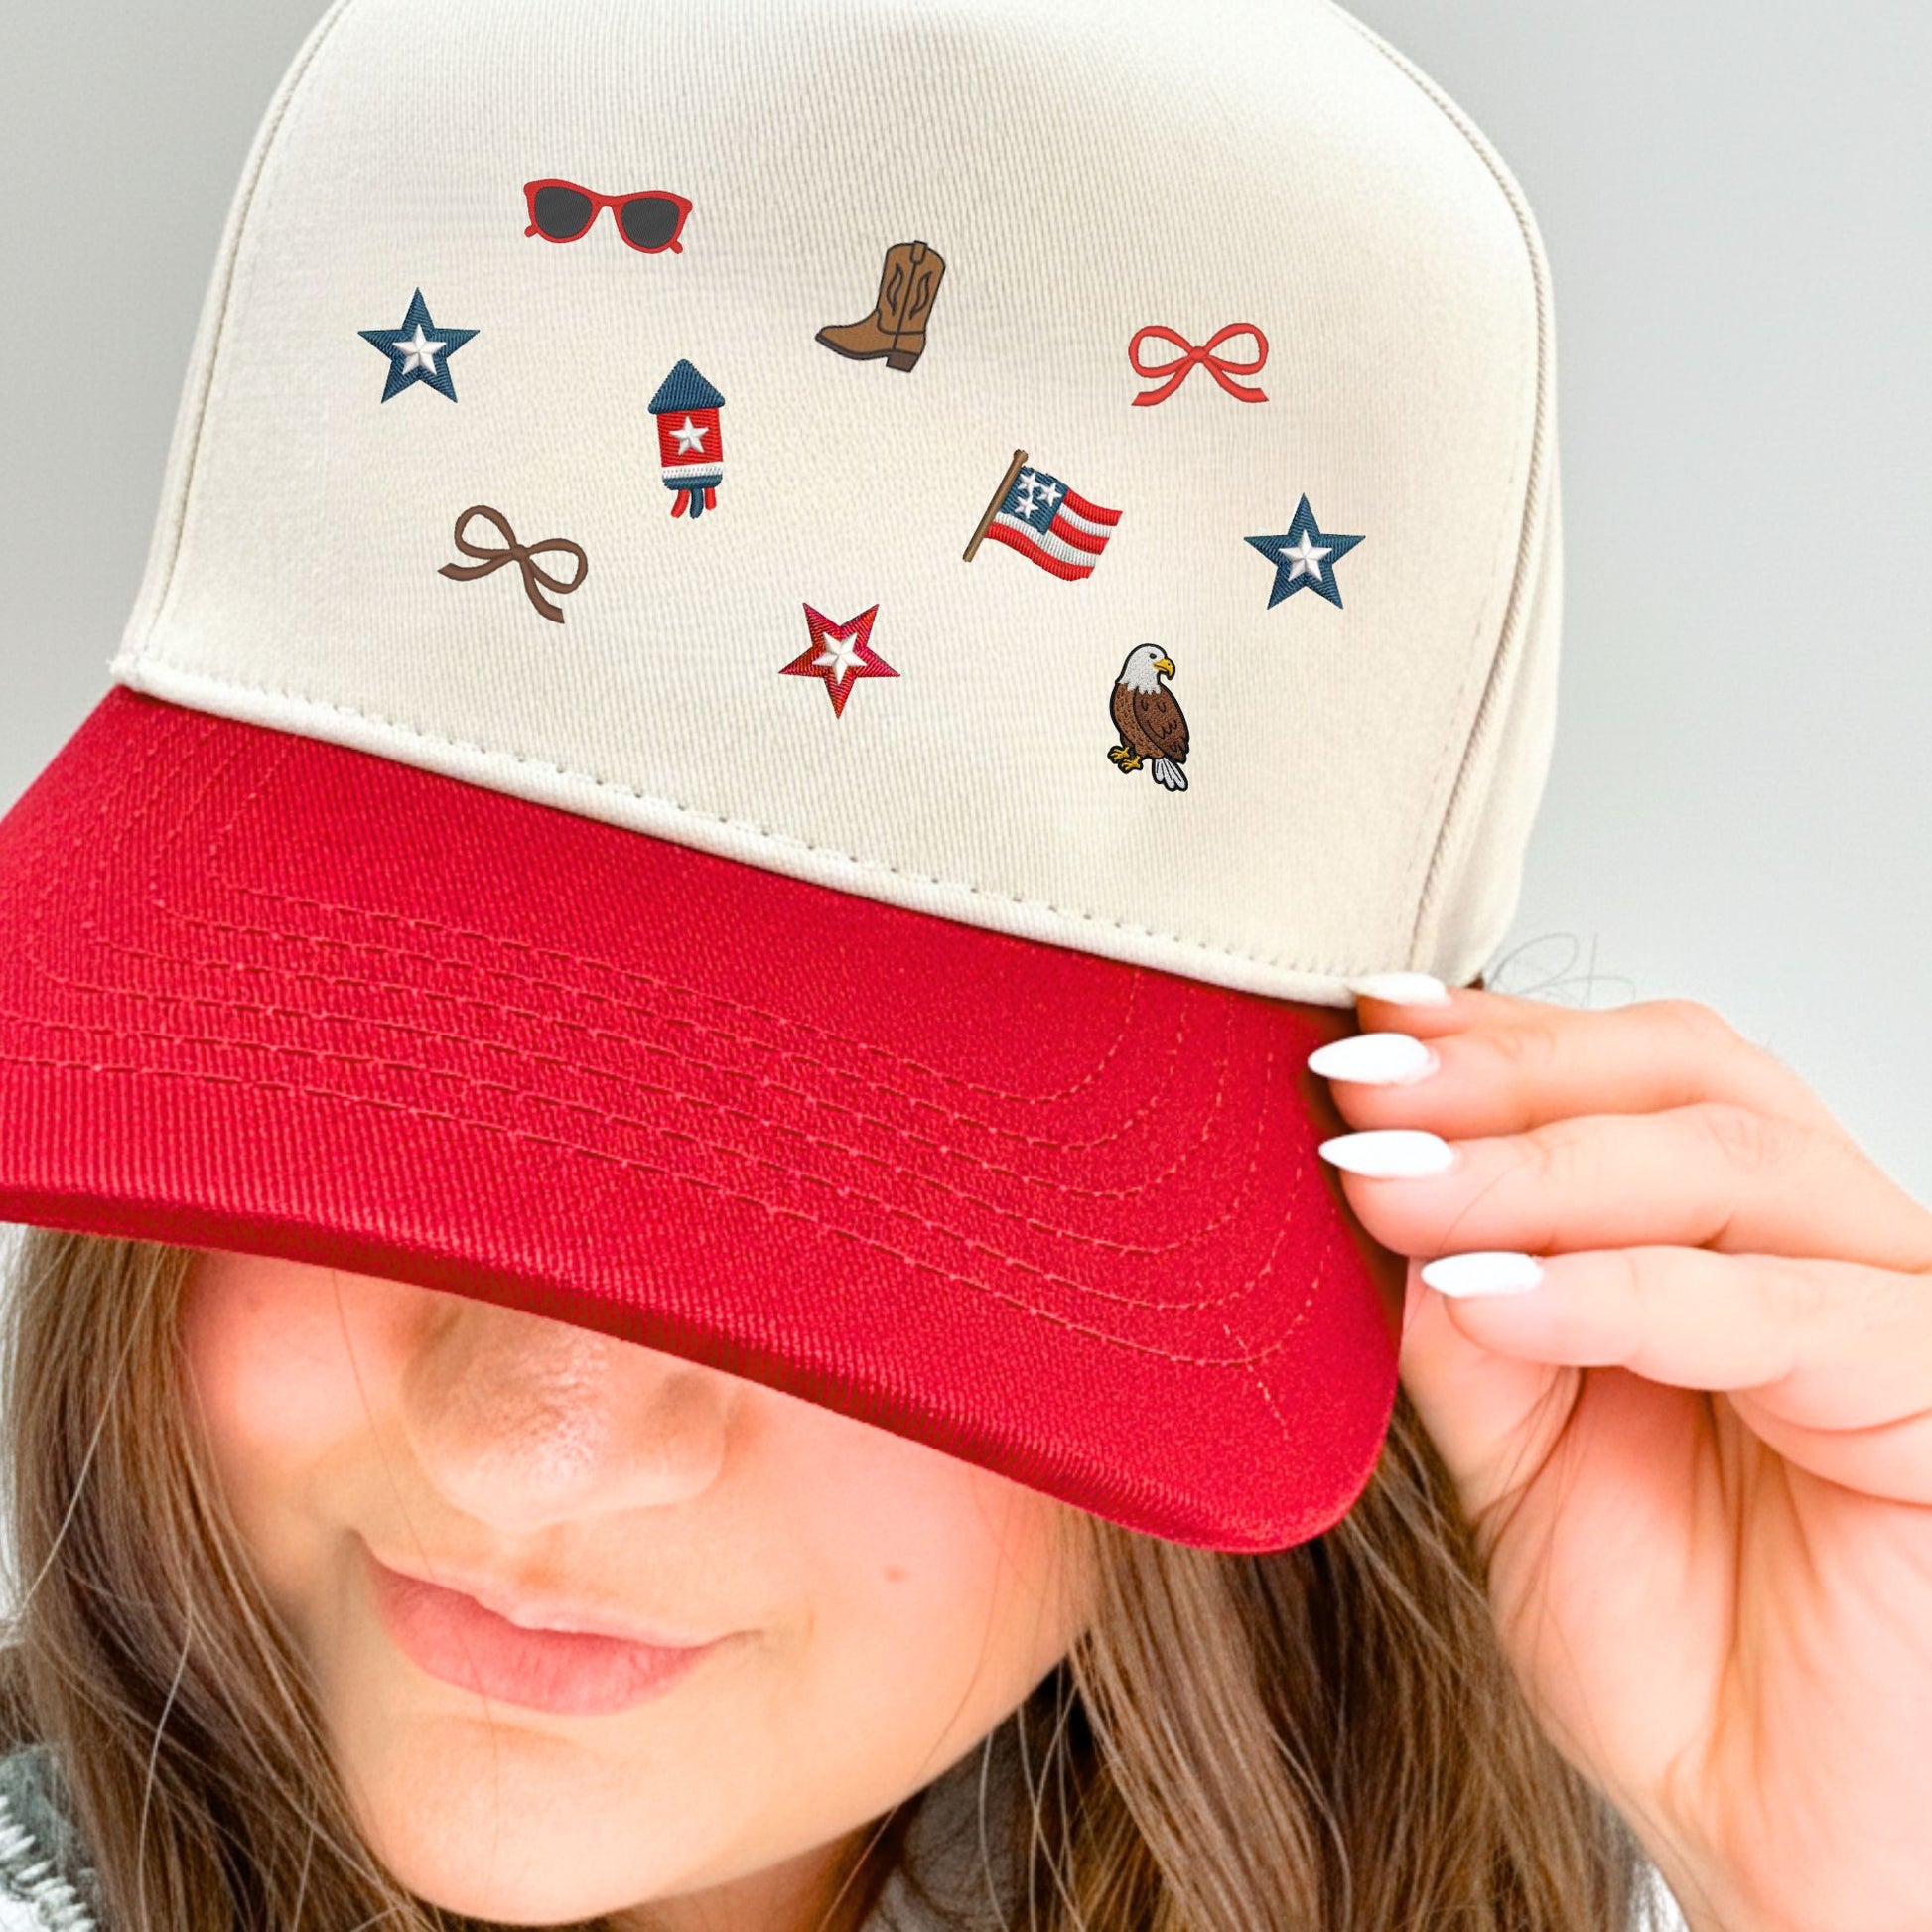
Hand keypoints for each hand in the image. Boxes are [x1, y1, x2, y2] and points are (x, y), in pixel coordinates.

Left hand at [1311, 983, 1931, 1931]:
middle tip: (1357, 1089)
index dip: (1493, 1038)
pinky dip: (1621, 1289)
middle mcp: (1828, 1248)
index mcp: (1729, 1239)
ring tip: (1392, 1183)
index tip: (1356, 1031)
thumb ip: (1463, 1325)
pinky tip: (1491, 1297)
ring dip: (1538, 1163)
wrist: (1778, 1846)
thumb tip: (1380, 1181)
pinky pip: (1784, 1311)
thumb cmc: (1672, 1655)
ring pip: (1732, 1160)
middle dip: (1502, 1076)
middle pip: (1685, 1078)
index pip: (1626, 1073)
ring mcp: (1897, 1310)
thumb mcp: (1515, 1460)